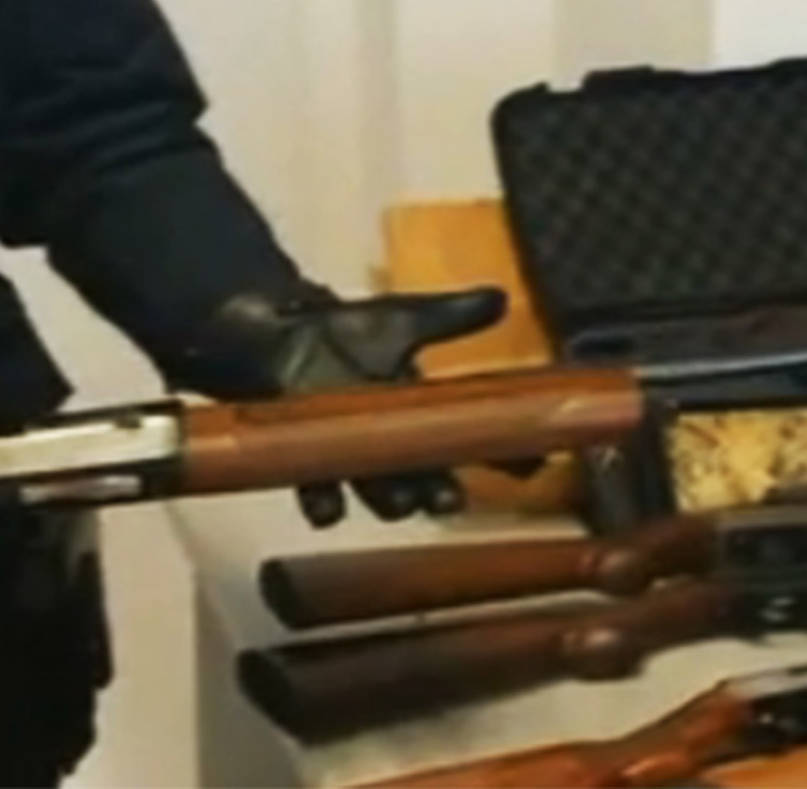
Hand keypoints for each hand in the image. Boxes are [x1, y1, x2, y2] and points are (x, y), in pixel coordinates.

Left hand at [171, 286, 507, 526]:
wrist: (274, 334)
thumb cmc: (340, 331)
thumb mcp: (403, 319)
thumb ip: (452, 315)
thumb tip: (502, 297)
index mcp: (420, 410)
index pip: (469, 437)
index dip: (502, 456)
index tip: (532, 465)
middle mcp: (391, 441)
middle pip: (426, 477)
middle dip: (441, 492)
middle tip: (452, 501)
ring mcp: (350, 453)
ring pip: (379, 491)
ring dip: (391, 501)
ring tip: (403, 502)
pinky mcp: (306, 456)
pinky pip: (319, 489)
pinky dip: (324, 501)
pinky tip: (328, 509)